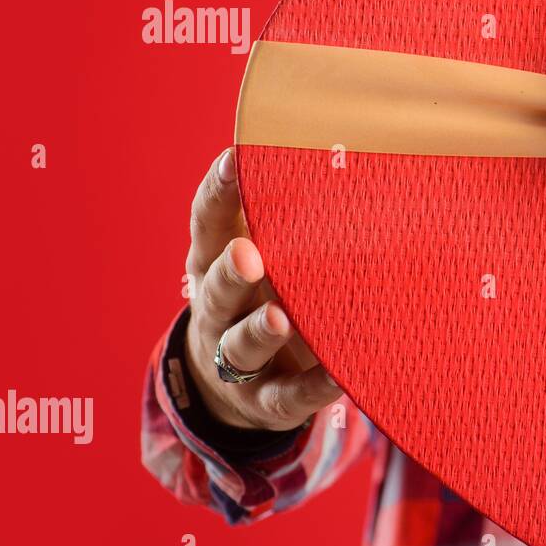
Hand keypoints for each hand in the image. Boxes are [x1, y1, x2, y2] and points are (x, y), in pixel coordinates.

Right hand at [182, 148, 342, 430]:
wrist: (239, 388)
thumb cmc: (263, 294)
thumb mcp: (264, 251)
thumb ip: (283, 210)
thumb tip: (329, 144)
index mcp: (213, 262)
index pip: (207, 224)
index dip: (216, 193)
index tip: (233, 159)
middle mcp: (219, 310)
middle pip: (216, 289)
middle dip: (231, 271)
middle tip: (248, 252)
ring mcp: (237, 361)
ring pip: (241, 346)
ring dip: (259, 332)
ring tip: (279, 318)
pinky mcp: (268, 401)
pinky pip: (288, 397)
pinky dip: (312, 388)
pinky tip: (337, 376)